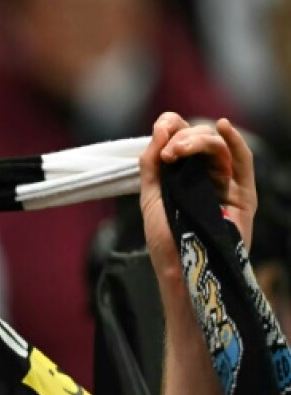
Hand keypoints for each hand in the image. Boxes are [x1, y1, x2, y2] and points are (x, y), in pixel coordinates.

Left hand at [139, 112, 256, 279]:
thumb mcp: (150, 196)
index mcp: (181, 173)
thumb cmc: (165, 239)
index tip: (160, 129)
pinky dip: (235, 141)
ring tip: (177, 152)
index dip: (172, 126)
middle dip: (183, 137)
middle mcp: (204, 175)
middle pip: (200, 137)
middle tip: (168, 154)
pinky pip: (243, 162)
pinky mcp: (243, 195)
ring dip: (197, 140)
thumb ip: (152, 163)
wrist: (181, 270)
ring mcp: (225, 183)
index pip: (181, 137)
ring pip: (218, 146)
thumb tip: (162, 125)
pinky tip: (222, 127)